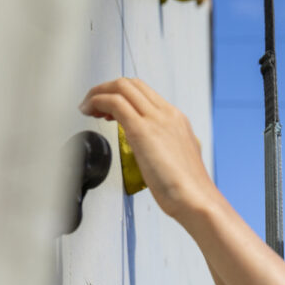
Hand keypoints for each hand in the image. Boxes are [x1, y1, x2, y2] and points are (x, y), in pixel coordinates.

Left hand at [79, 78, 218, 221]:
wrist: (196, 200)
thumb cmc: (187, 191)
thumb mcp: (177, 161)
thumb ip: (164, 149)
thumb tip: (151, 152)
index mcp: (176, 120)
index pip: (144, 92)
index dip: (121, 95)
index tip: (108, 110)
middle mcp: (167, 115)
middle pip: (131, 84)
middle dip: (106, 89)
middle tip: (93, 105)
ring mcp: (156, 120)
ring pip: (122, 87)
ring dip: (99, 93)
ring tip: (88, 108)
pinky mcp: (143, 131)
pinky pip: (115, 102)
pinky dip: (97, 101)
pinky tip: (89, 112)